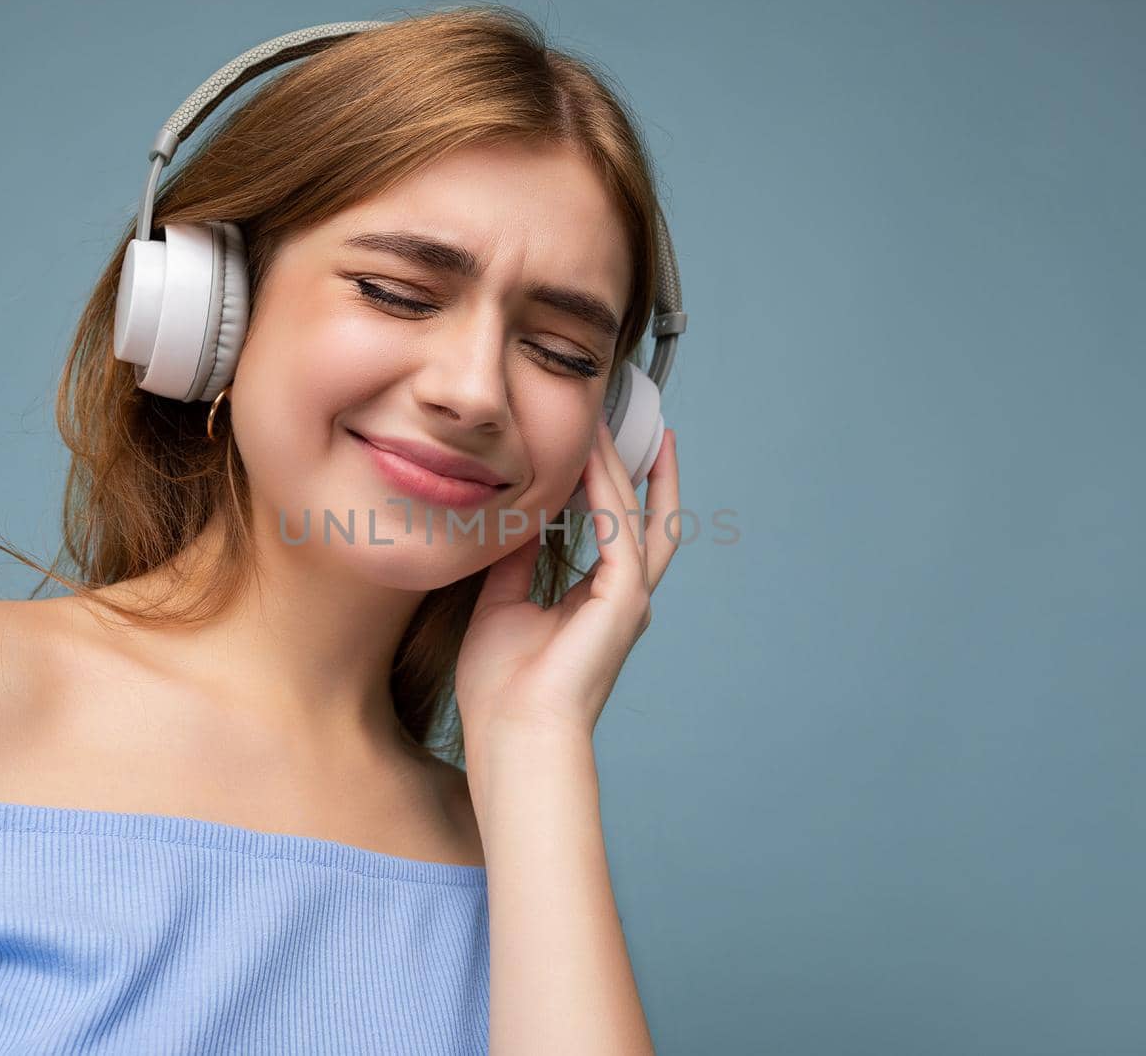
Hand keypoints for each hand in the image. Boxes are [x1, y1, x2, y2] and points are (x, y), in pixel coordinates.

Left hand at [454, 420, 681, 742]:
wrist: (512, 734)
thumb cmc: (501, 687)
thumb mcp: (500, 603)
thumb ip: (514, 559)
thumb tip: (514, 517)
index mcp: (598, 603)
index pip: (615, 529)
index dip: (611, 483)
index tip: (600, 440)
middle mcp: (623, 597)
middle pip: (644, 513)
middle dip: (637, 462)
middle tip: (625, 411)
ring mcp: (630, 597)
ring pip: (636, 512)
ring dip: (621, 463)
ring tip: (608, 416)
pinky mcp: (625, 598)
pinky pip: (620, 527)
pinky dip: (608, 488)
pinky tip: (591, 454)